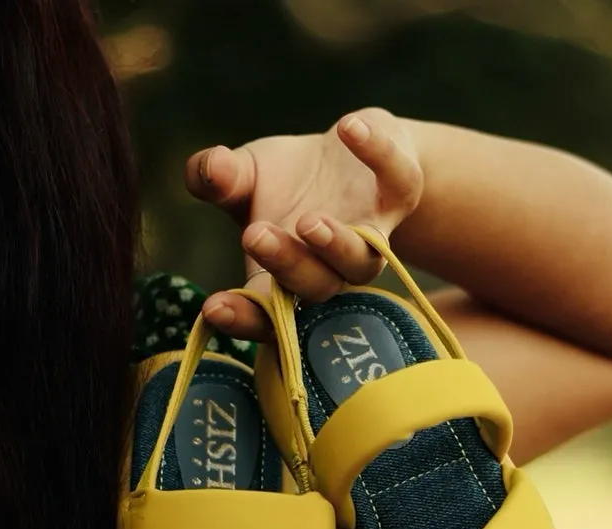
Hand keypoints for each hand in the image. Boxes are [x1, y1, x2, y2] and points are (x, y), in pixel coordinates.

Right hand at [184, 107, 423, 339]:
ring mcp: (371, 238)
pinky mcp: (401, 194)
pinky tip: (348, 127)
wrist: (353, 146)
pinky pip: (397, 181)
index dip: (244, 317)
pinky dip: (377, 153)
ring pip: (361, 262)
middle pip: (316, 288)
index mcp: (285, 274)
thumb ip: (219, 179)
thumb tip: (210, 170)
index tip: (216, 308)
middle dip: (288, 266)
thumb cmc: (289, 176)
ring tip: (311, 223)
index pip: (266, 313)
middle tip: (255, 236)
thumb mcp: (244, 174)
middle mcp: (331, 268)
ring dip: (337, 246)